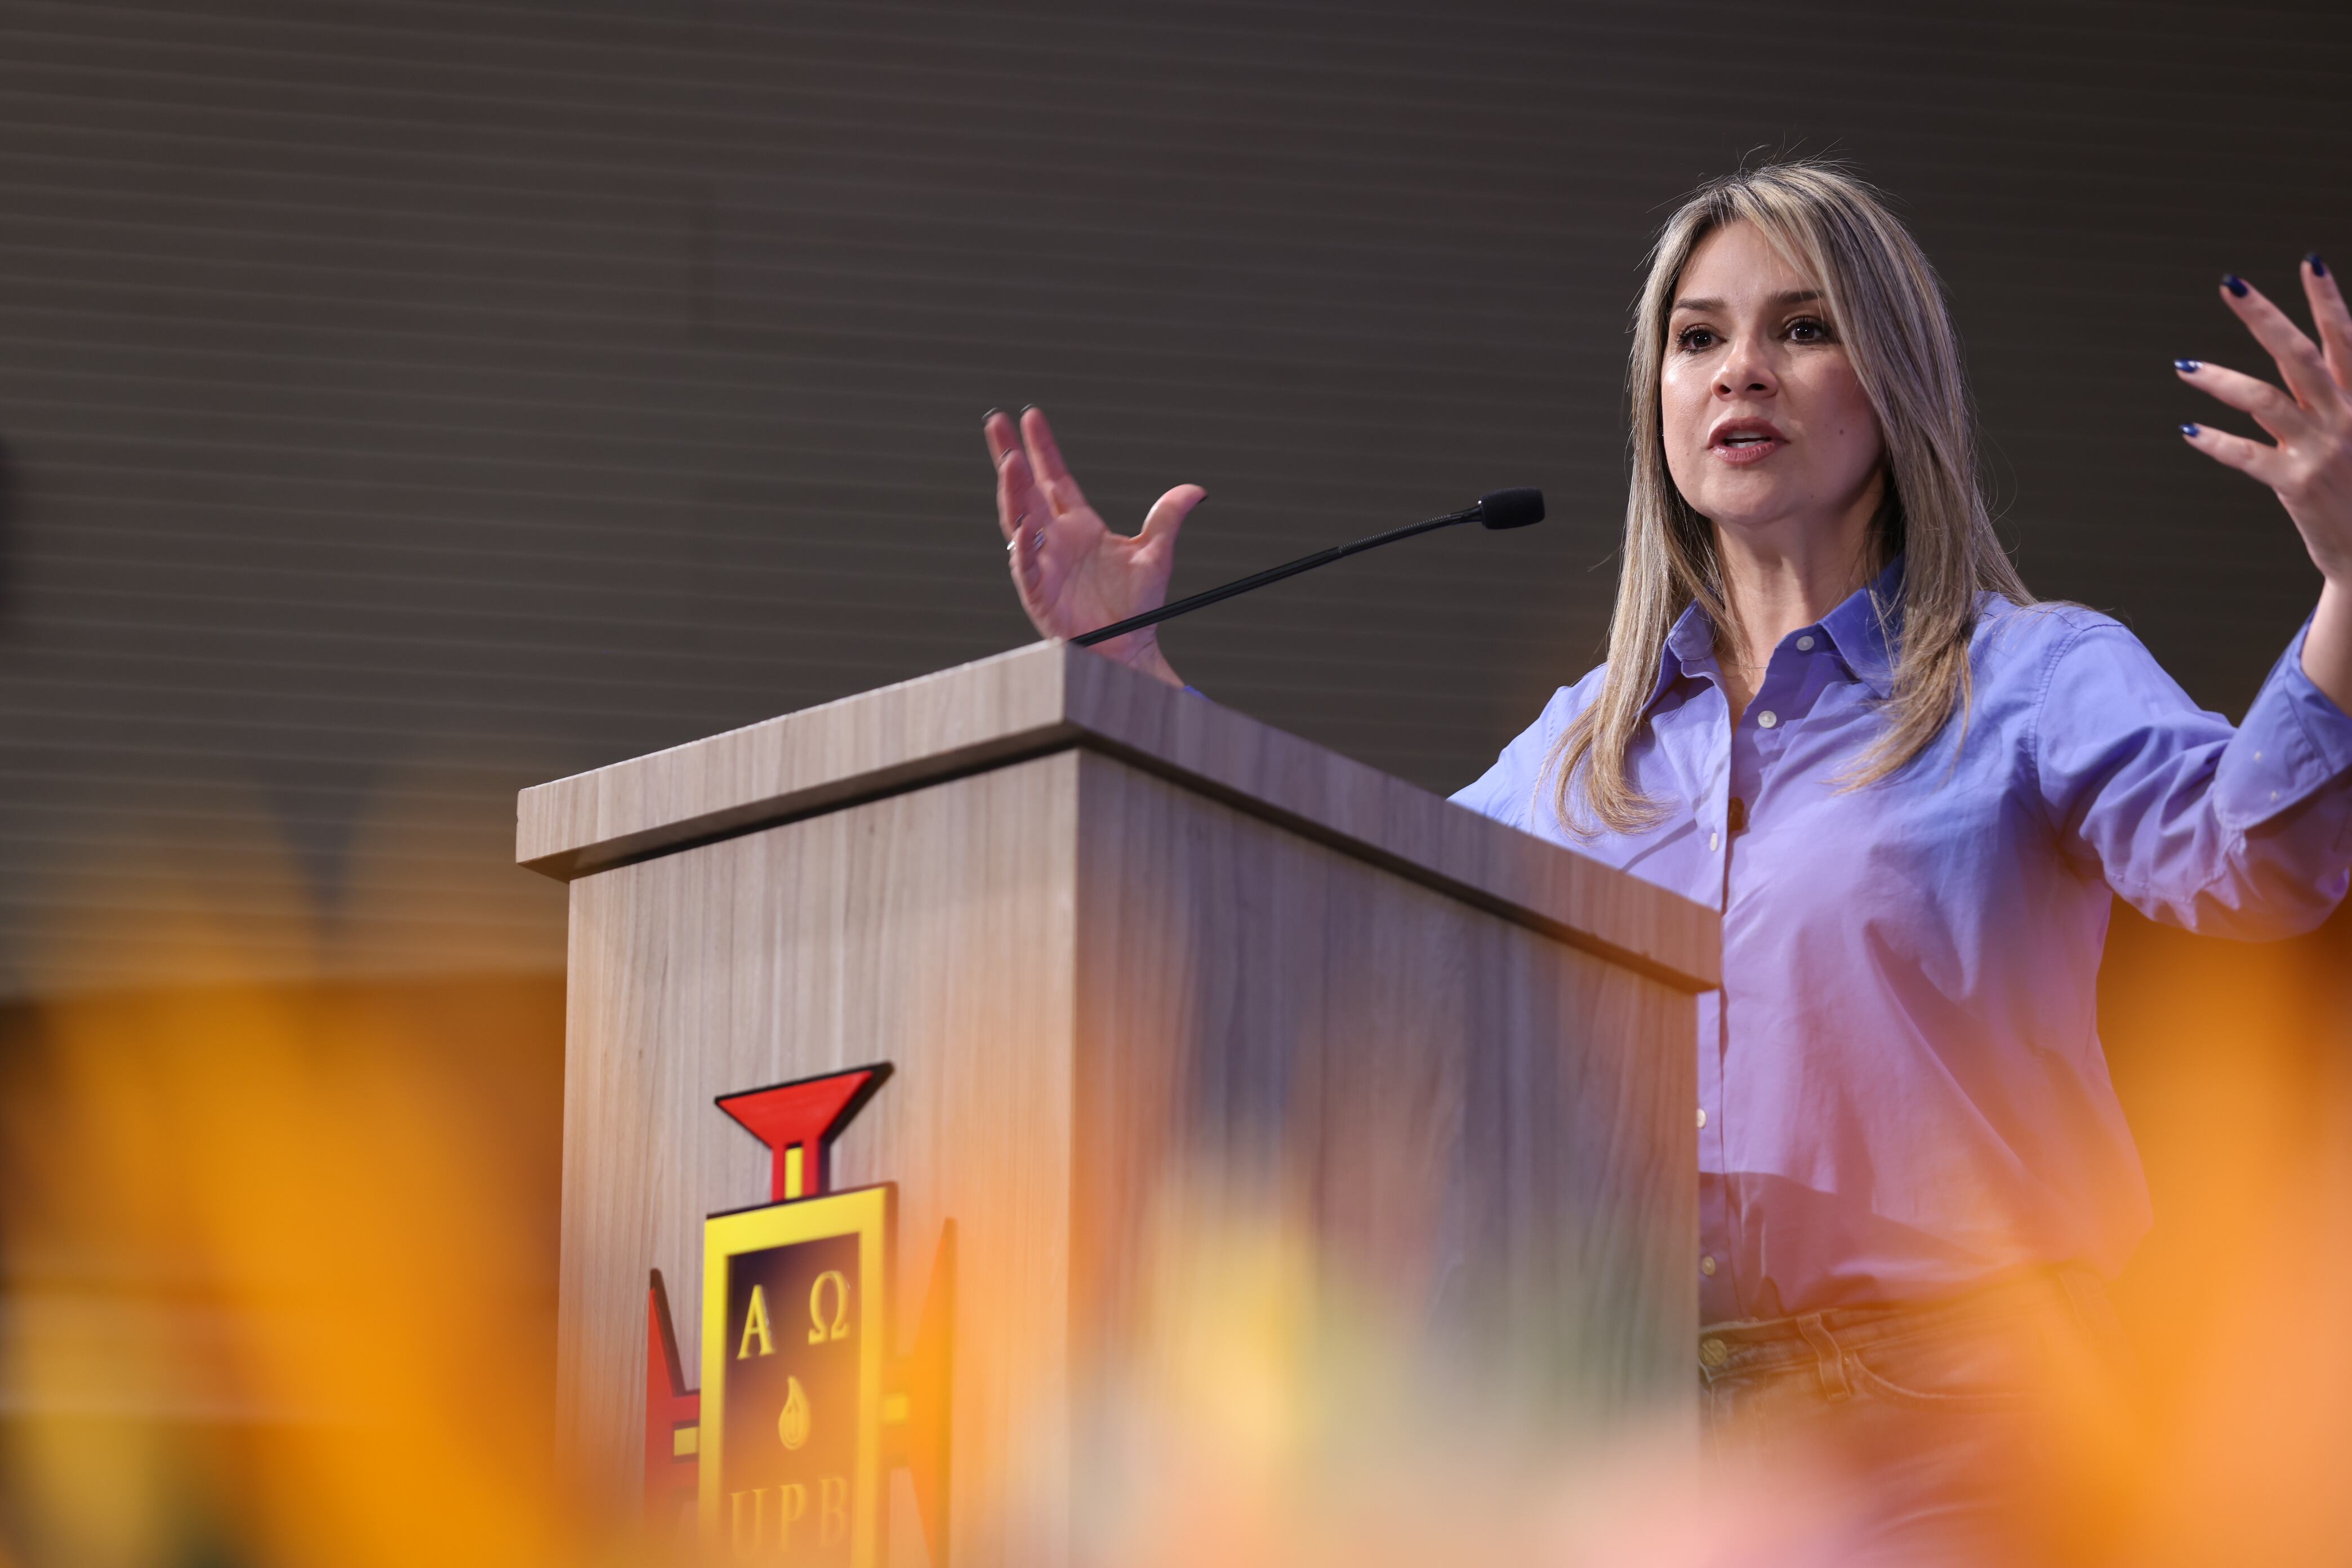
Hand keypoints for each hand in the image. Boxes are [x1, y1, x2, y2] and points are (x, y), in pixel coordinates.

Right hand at [985, 407, 1202, 688]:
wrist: (1130, 648)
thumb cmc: (1136, 607)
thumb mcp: (1156, 554)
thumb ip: (1168, 518)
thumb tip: (1196, 490)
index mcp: (1079, 526)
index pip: (1055, 478)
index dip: (1043, 448)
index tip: (1030, 416)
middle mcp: (1055, 540)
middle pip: (1026, 490)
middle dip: (1010, 456)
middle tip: (996, 421)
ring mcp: (1043, 565)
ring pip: (1019, 521)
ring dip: (1012, 492)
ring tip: (1009, 460)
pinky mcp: (1039, 594)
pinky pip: (1027, 568)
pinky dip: (1024, 549)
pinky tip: (1023, 529)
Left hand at [2178, 257, 2351, 712]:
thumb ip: (2327, 403)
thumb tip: (2291, 382)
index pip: (2346, 339)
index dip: (2329, 299)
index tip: (2309, 261)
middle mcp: (2346, 417)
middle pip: (2300, 354)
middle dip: (2265, 316)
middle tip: (2231, 284)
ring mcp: (2321, 450)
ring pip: (2265, 399)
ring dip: (2220, 379)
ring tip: (2183, 366)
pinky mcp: (2296, 484)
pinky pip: (2246, 456)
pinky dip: (2215, 443)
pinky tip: (2188, 432)